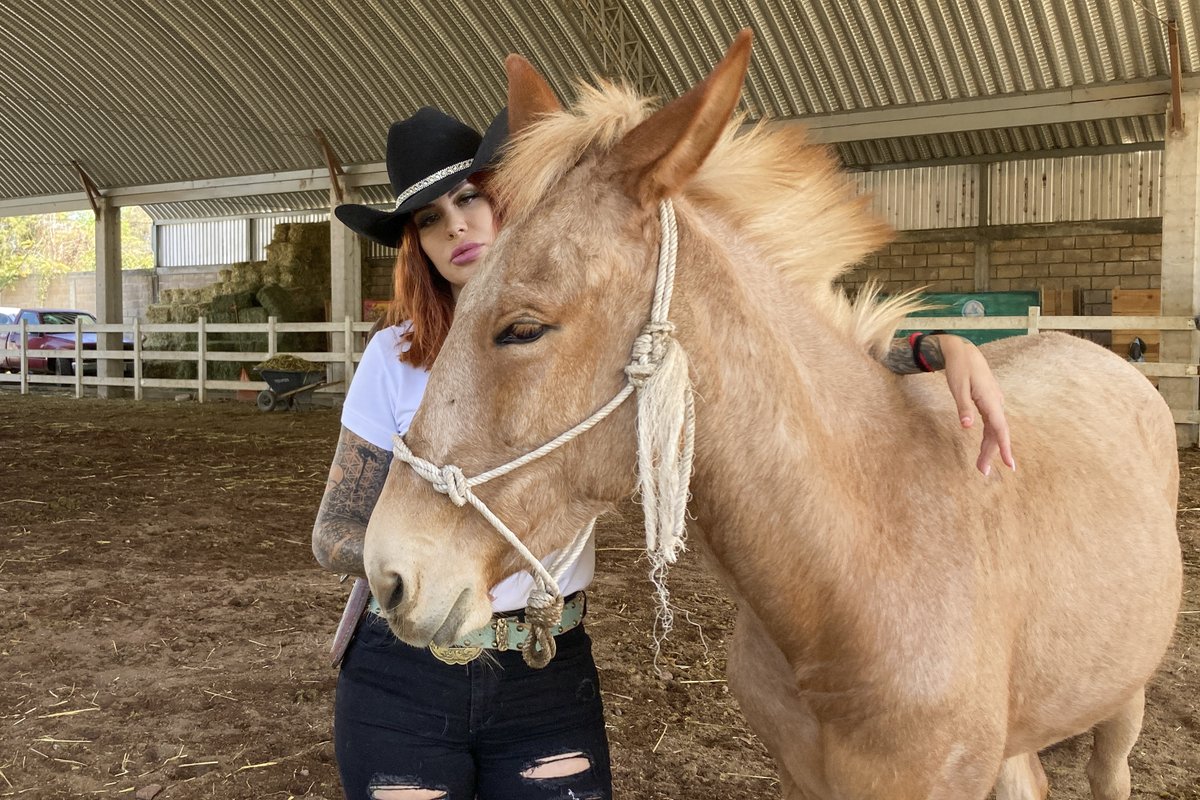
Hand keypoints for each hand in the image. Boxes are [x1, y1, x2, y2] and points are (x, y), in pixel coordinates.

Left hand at [935, 335, 1014, 475]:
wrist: (964, 351)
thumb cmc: (959, 368)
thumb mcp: (958, 387)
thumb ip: (963, 407)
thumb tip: (967, 427)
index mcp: (990, 400)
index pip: (999, 428)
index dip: (1004, 447)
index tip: (1009, 464)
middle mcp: (995, 402)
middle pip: (996, 432)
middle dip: (992, 453)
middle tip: (983, 471)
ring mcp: (994, 402)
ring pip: (994, 429)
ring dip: (989, 446)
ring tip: (982, 464)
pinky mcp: (989, 402)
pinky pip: (992, 423)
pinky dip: (989, 436)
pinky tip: (986, 446)